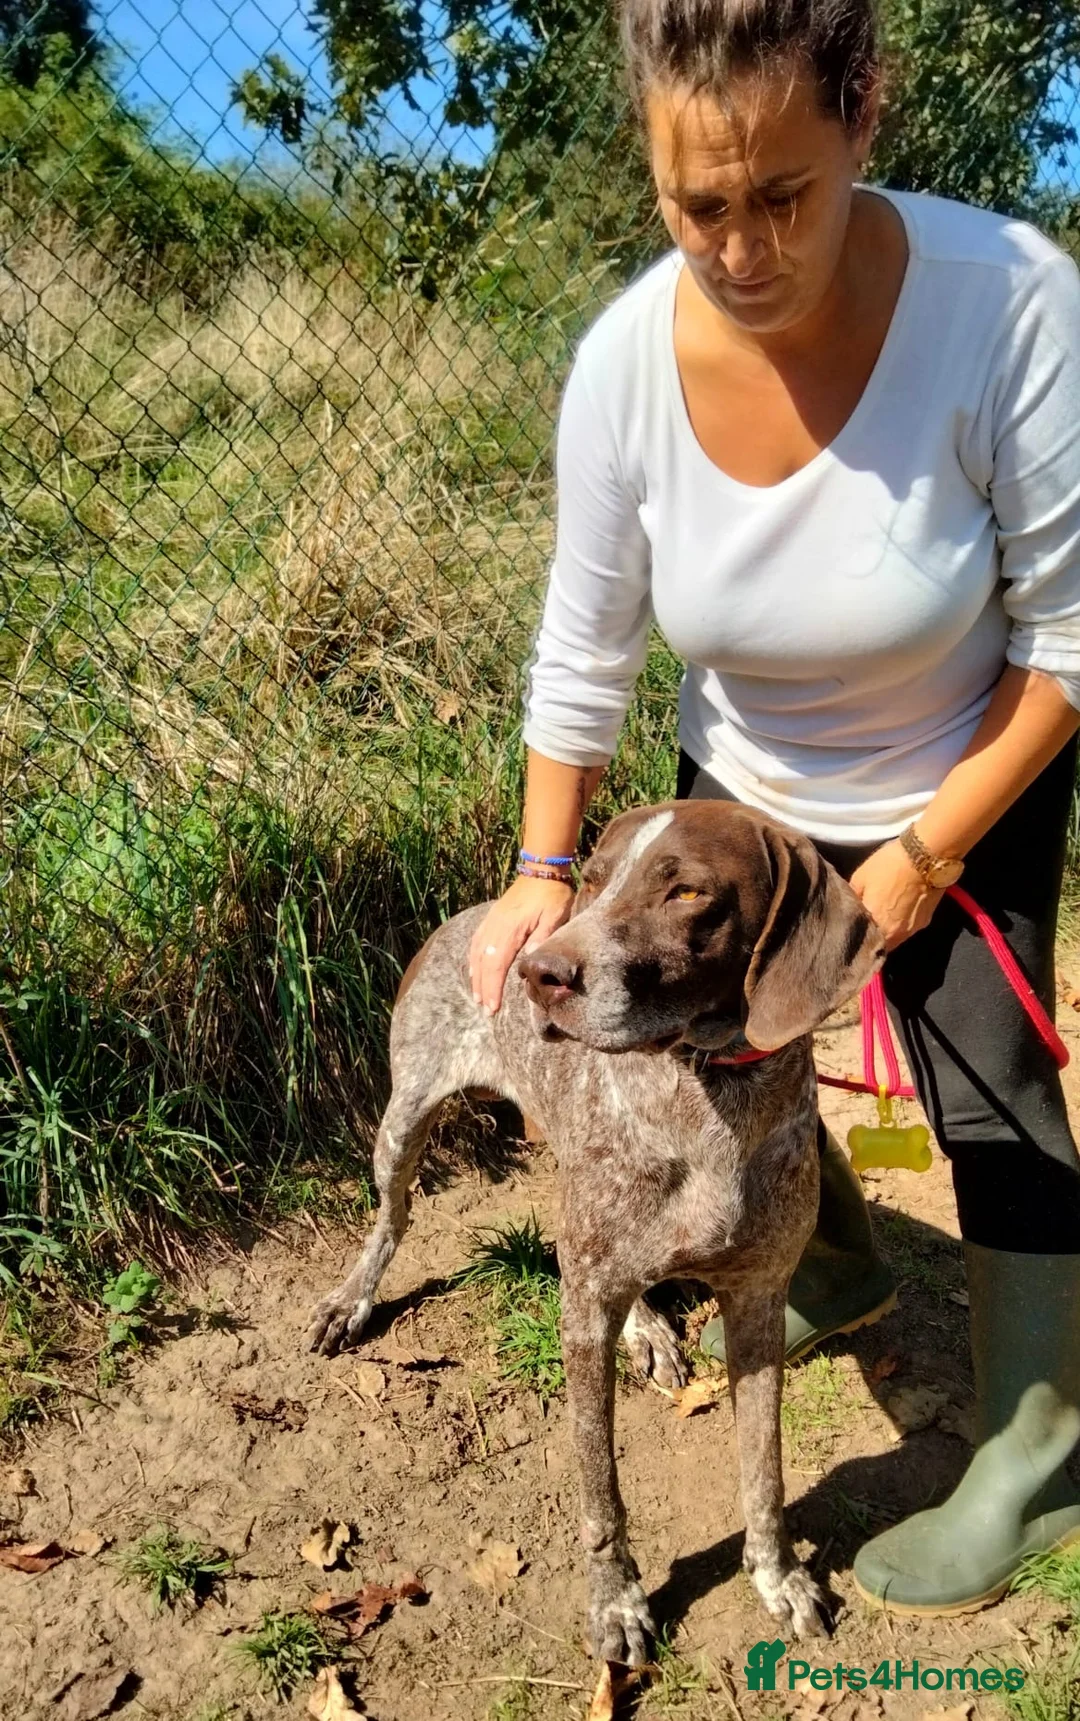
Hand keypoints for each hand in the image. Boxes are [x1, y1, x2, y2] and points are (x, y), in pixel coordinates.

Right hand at [469, 875, 574, 1014]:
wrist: (541, 869)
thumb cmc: (552, 894)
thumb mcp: (555, 916)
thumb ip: (542, 938)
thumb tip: (528, 960)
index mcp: (510, 930)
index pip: (497, 965)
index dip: (493, 988)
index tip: (492, 1007)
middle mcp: (495, 927)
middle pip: (483, 964)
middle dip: (483, 988)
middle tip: (486, 1010)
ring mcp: (491, 922)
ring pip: (477, 954)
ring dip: (476, 977)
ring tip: (477, 997)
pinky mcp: (491, 919)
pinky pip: (476, 942)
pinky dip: (473, 960)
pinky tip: (474, 971)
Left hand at [848, 839, 943, 951]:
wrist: (926, 856)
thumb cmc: (889, 864)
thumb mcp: (859, 878)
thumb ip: (852, 899)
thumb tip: (848, 909)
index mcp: (876, 925)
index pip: (861, 944)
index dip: (855, 938)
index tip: (849, 932)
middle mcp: (895, 934)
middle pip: (879, 945)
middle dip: (871, 938)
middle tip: (864, 925)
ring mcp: (912, 930)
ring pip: (894, 939)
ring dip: (886, 931)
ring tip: (881, 916)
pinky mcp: (926, 922)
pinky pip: (907, 929)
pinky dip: (900, 923)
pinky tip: (897, 909)